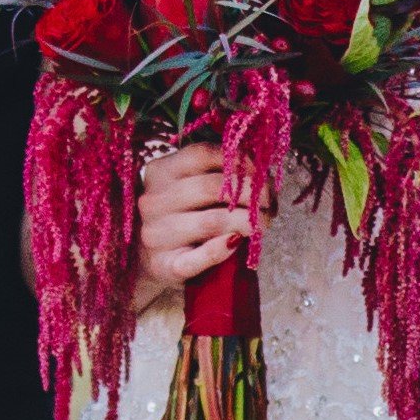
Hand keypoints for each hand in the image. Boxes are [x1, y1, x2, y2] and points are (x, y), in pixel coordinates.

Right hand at [134, 142, 249, 302]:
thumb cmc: (179, 217)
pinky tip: (236, 242)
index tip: (260, 170)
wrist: (149, 259)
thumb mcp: (187, 187)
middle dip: (251, 192)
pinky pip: (197, 258)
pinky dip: (220, 250)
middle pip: (211, 187)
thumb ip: (216, 174)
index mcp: (160, 172)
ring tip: (263, 223)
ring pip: (211, 221)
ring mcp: (156, 234)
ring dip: (247, 220)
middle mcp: (153, 201)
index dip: (238, 159)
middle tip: (270, 201)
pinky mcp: (163, 265)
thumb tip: (261, 171)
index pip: (202, 154)